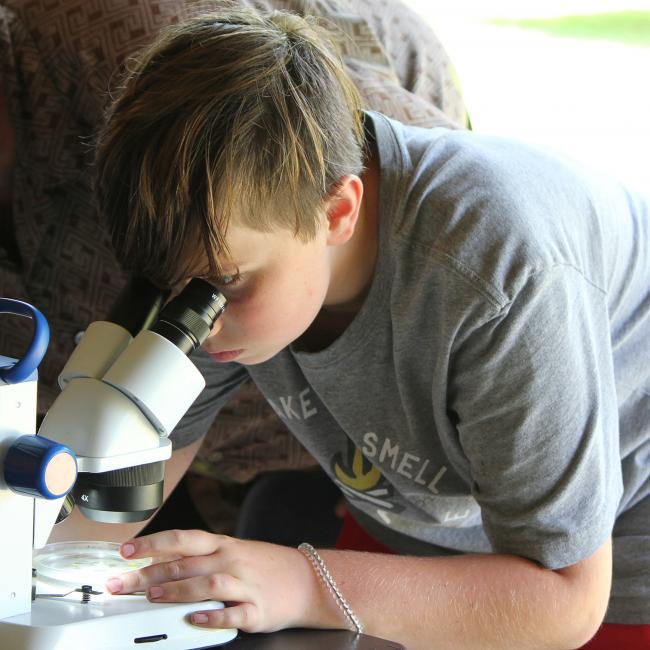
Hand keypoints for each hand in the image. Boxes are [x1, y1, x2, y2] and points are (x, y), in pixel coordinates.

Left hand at [104, 530, 322, 632]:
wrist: (307, 580)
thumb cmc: (265, 566)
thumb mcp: (234, 552)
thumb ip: (201, 558)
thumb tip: (160, 564)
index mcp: (223, 545)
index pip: (182, 539)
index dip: (152, 544)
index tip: (125, 551)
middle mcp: (231, 560)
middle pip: (186, 563)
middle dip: (149, 573)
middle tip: (121, 583)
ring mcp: (245, 585)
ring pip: (207, 584)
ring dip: (178, 590)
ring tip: (153, 596)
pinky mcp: (257, 610)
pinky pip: (233, 613)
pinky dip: (213, 616)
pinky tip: (196, 619)